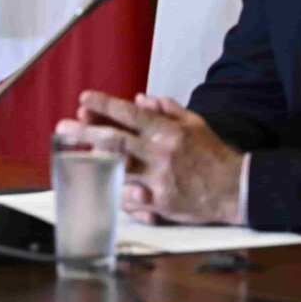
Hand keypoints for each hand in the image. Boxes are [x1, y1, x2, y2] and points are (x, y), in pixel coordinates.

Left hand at [55, 91, 244, 225]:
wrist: (237, 188)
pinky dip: (115, 191)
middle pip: (116, 140)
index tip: (84, 99)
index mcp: (168, 131)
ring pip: (118, 169)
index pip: (130, 113)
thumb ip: (167, 109)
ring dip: (93, 162)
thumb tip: (140, 97)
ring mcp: (160, 179)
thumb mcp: (195, 123)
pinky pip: (130, 198)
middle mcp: (161, 153)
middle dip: (85, 132)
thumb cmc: (214, 154)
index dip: (105, 105)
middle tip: (63, 127)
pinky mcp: (162, 203)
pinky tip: (101, 186)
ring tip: (72, 157)